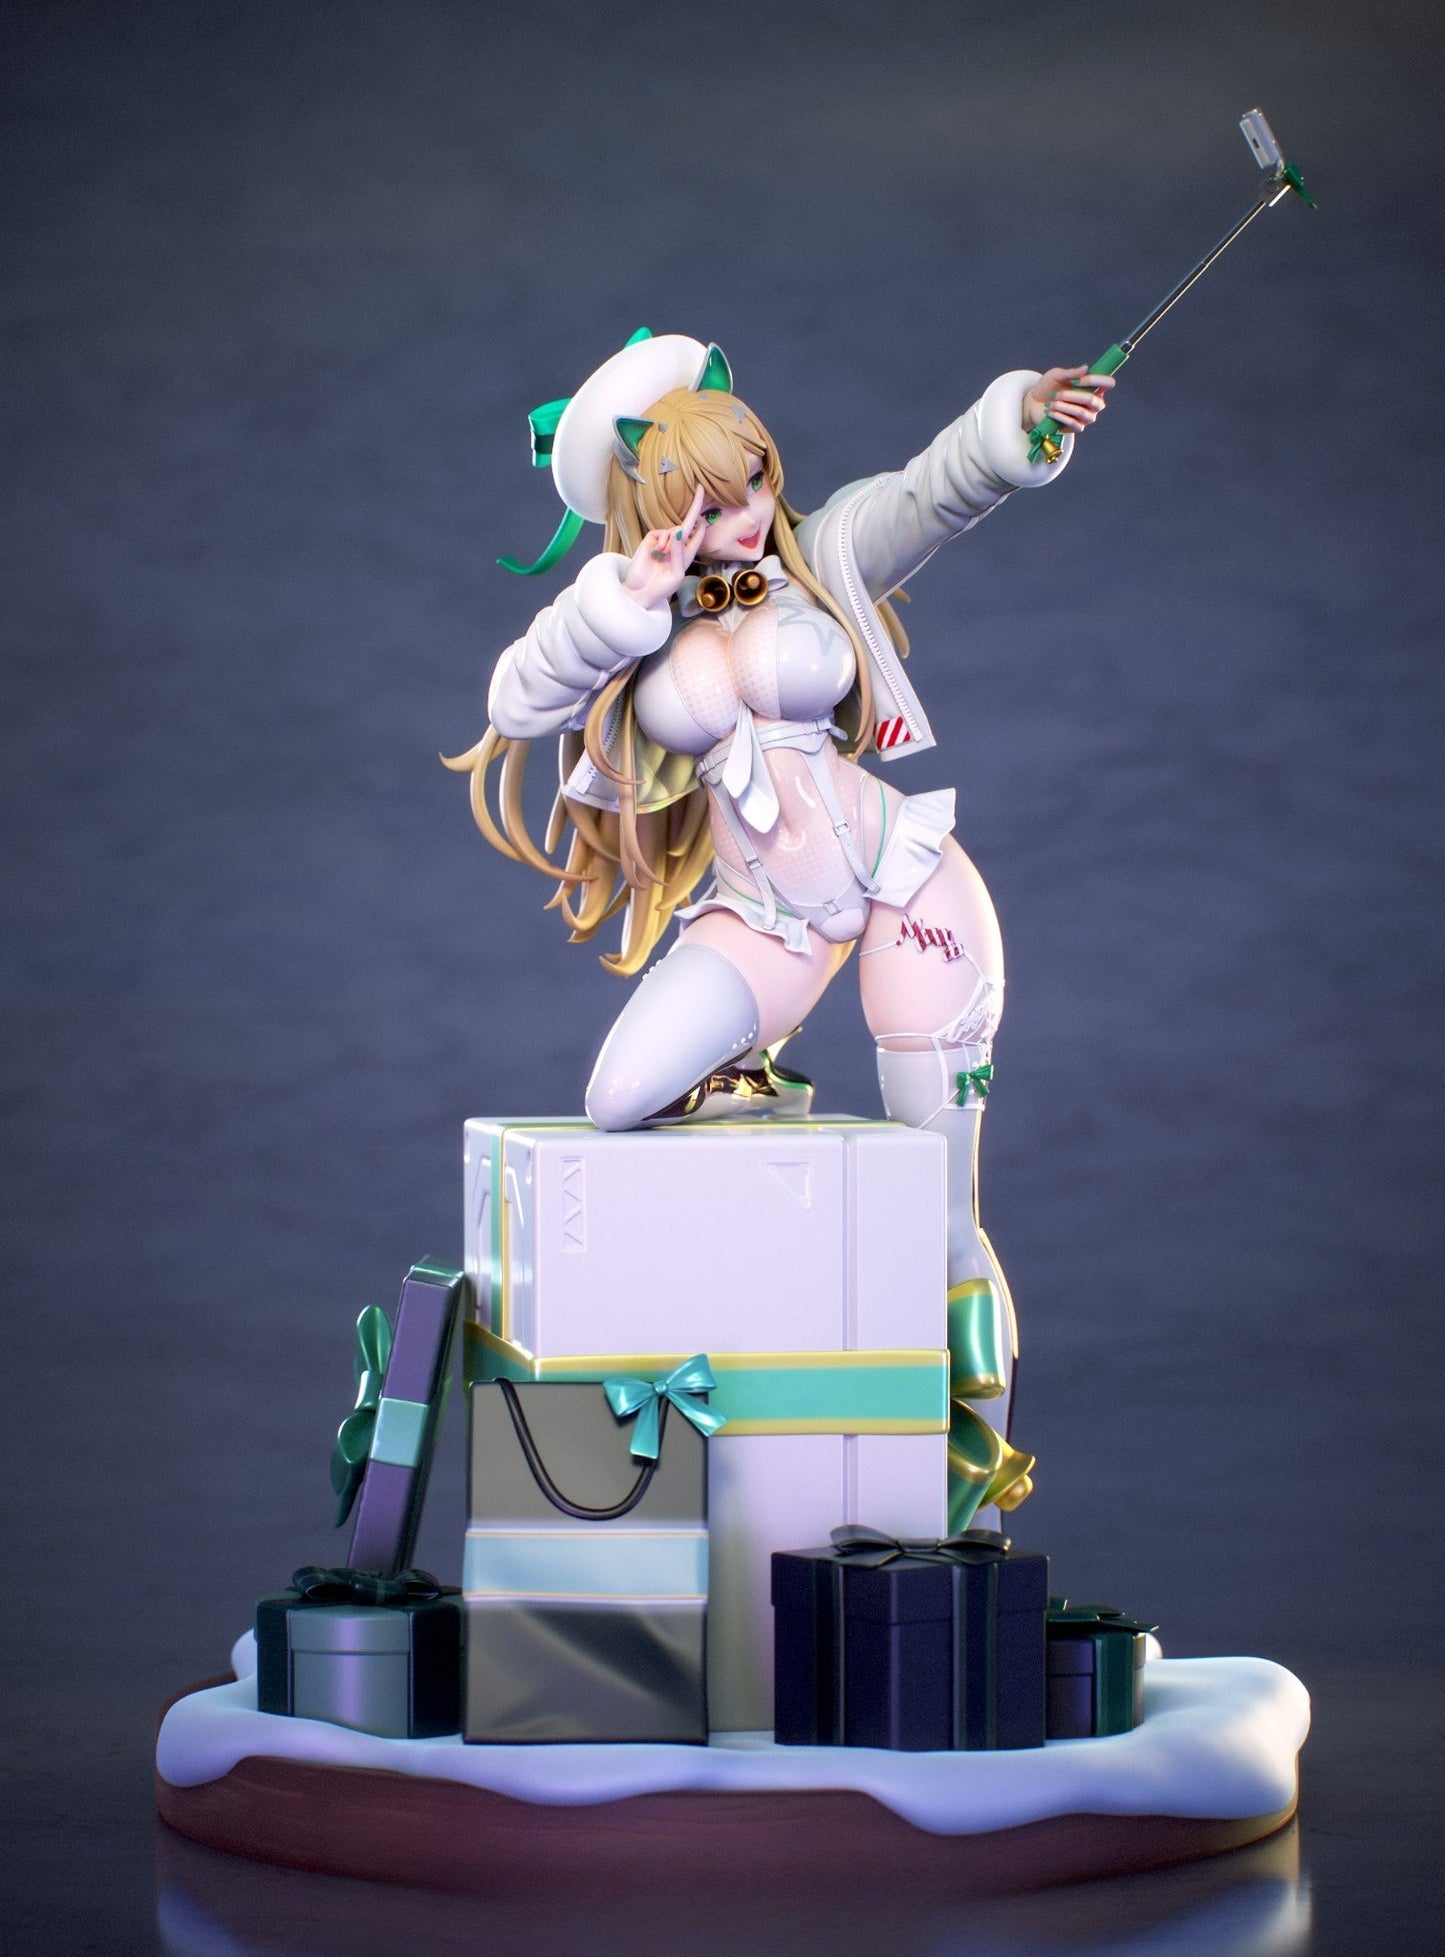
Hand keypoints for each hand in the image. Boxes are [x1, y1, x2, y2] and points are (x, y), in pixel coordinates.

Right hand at [623, 484, 707, 609]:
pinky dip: (661, 544)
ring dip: (670, 546)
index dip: (702, 520)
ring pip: (674, 531)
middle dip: (694, 506)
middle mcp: (677, 545)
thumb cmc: (662, 587)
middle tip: (699, 487)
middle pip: (688, 523)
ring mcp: (664, 541)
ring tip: (661, 560)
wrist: (641, 591)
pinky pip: (662, 533)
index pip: (698, 533)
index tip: (705, 505)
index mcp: (687, 553)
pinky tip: (655, 555)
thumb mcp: (677, 573)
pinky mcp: (652, 539)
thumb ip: (679, 552)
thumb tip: (678, 529)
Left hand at [1022, 366, 1114, 435]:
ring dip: (1064, 407)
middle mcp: (1094, 403)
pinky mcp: (1076, 428)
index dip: (1095, 381)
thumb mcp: (1057, 375)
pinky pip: (1073, 423)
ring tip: (1051, 403)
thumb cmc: (1048, 387)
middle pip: (1093, 400)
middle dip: (1073, 396)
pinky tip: (1051, 411)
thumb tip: (1086, 368)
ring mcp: (1087, 417)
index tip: (1077, 380)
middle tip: (1056, 394)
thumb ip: (1071, 373)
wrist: (1034, 403)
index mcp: (1094, 388)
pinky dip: (1060, 416)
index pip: (1108, 383)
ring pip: (1082, 413)